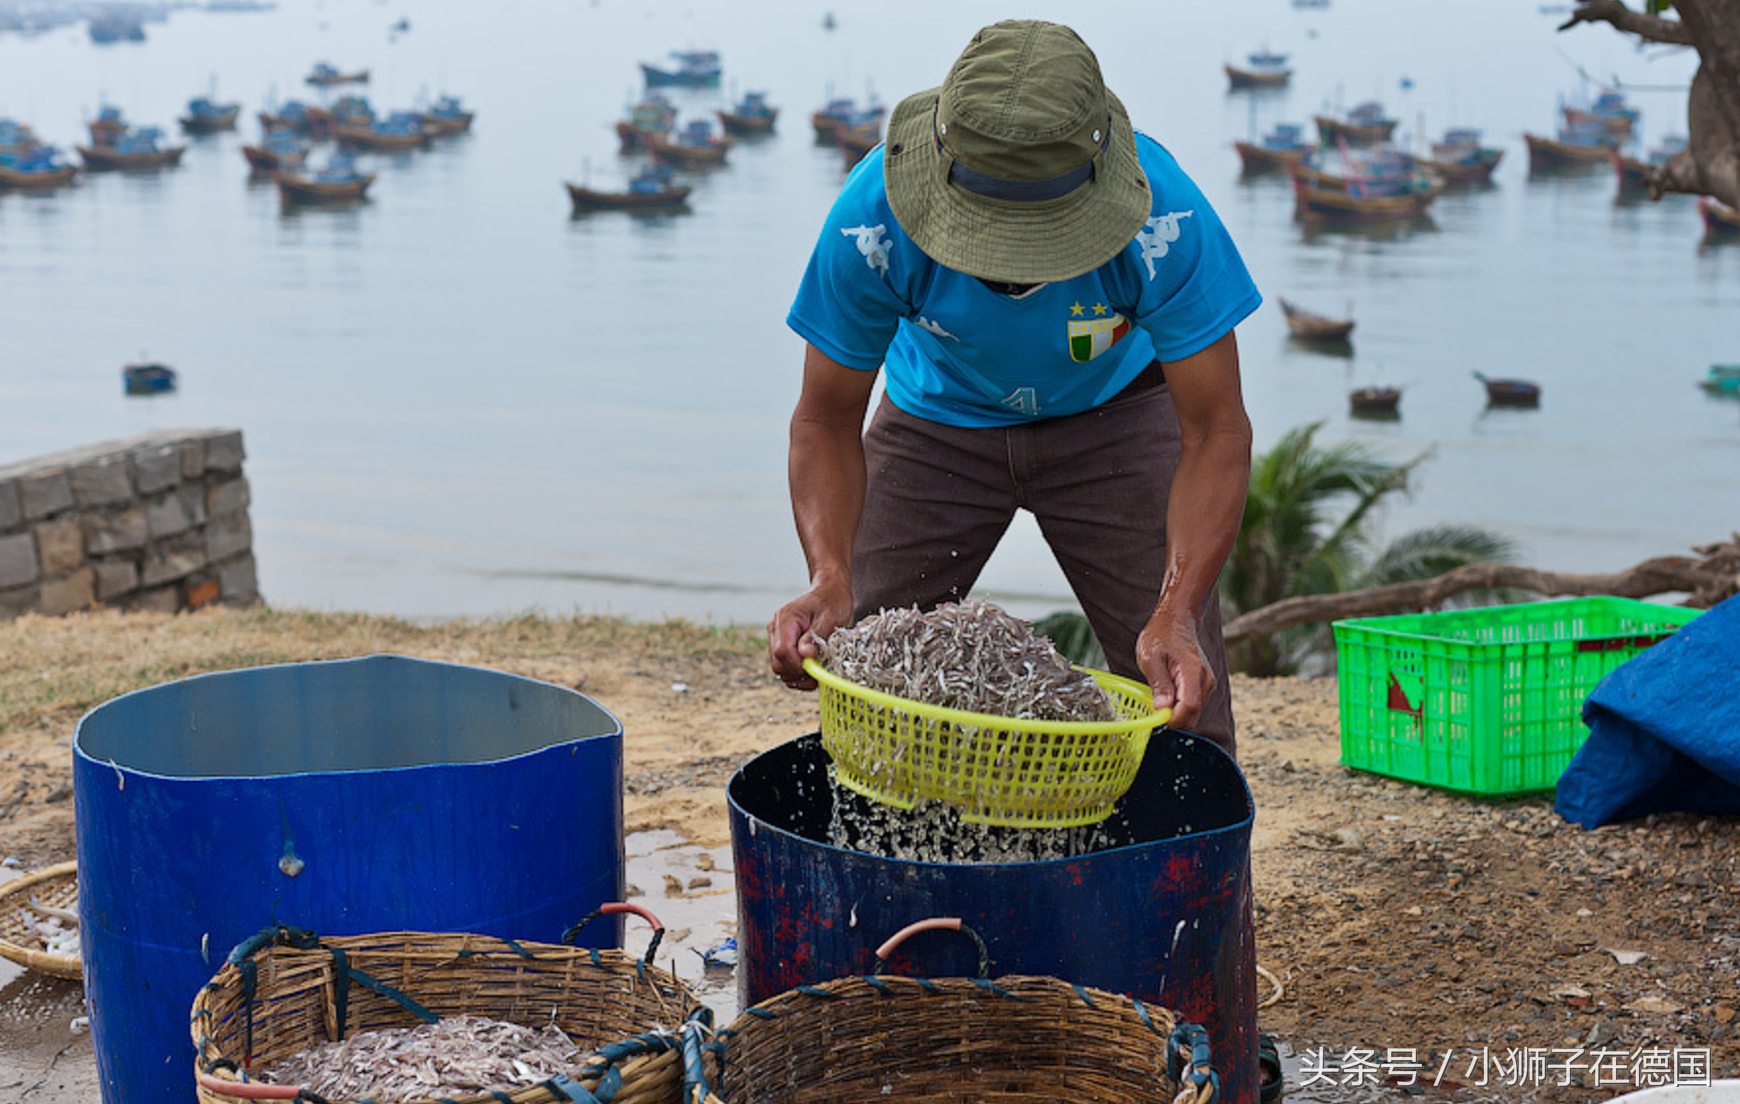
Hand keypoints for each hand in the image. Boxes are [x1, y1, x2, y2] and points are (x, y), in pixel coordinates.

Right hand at [767, 578, 852, 689]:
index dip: (798, 666)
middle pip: (778, 663)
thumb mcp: (831, 617)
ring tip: (817, 673)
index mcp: (786, 619)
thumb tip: (805, 656)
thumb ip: (816, 637)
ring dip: (797, 675)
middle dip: (797, 674)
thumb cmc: (832, 600)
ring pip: (779, 666)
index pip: (782, 652)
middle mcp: (776, 628)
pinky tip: (812, 669)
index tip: (816, 670)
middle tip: (818, 676)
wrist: (829, 589)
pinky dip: (796, 671)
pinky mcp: (782, 641)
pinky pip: (784, 663)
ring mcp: (777, 635)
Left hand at [1135, 609, 1215, 730]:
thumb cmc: (1161, 635)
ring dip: (1175, 712)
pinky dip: (1179, 706)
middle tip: (1154, 703)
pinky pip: (1193, 706)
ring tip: (1161, 692)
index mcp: (1193, 673)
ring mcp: (1208, 684)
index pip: (1188, 709)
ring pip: (1193, 714)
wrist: (1176, 621)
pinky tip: (1168, 691)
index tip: (1154, 715)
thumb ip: (1159, 683)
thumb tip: (1162, 708)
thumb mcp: (1150, 657)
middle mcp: (1206, 681)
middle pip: (1192, 717)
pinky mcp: (1205, 686)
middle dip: (1172, 718)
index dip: (1171, 719)